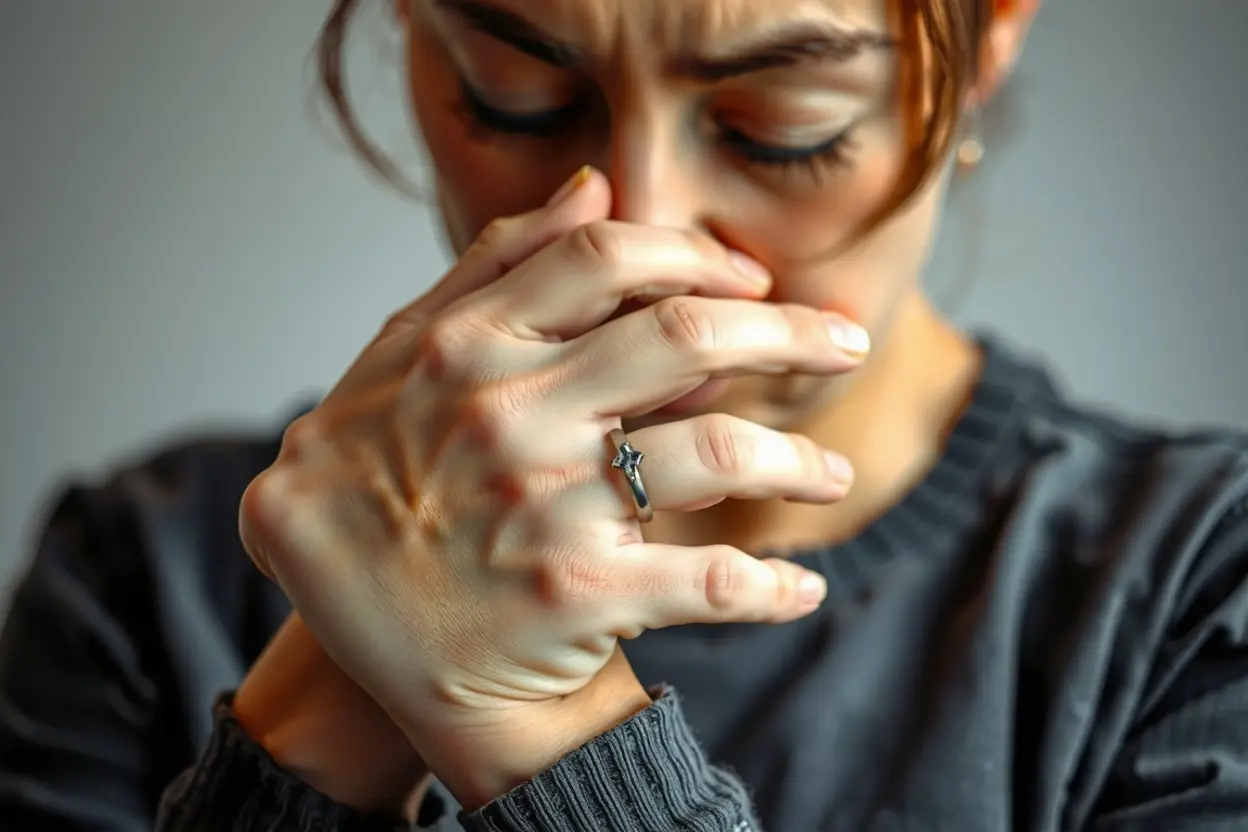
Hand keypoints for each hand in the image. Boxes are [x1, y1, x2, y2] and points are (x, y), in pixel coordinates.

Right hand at [238, 167, 864, 805]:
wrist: (334, 627)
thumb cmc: (371, 479)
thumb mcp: (401, 356)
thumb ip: (494, 266)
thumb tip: (592, 185)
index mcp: (465, 344)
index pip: (607, 255)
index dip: (697, 256)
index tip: (750, 283)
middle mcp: (507, 413)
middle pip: (686, 334)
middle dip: (790, 332)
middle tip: (844, 345)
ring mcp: (542, 505)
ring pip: (717, 449)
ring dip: (798, 461)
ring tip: (835, 477)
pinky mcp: (574, 597)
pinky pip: (708, 581)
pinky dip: (771, 586)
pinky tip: (801, 588)